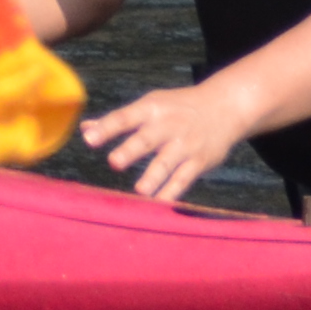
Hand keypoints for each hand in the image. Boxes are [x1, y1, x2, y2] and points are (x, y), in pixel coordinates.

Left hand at [83, 79, 253, 203]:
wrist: (224, 107)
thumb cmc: (177, 107)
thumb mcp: (150, 105)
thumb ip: (118, 119)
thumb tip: (85, 128)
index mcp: (151, 109)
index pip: (125, 117)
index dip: (107, 128)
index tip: (89, 139)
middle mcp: (167, 125)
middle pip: (146, 139)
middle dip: (131, 150)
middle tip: (114, 162)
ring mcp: (185, 144)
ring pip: (167, 162)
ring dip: (153, 177)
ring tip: (139, 191)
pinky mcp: (199, 161)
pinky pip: (184, 178)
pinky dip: (172, 192)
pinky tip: (159, 204)